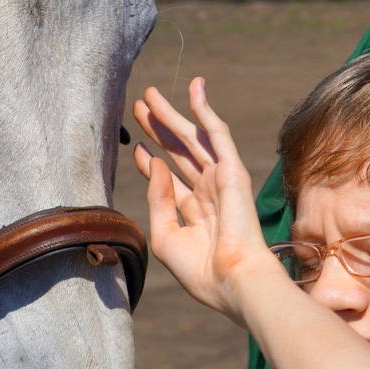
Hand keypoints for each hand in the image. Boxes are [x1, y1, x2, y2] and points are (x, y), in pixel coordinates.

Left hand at [132, 78, 280, 325]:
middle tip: (139, 107)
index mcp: (193, 214)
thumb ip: (157, 199)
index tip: (135, 146)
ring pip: (191, 138)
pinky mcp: (232, 170)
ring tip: (149, 96)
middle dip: (157, 130)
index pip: (169, 179)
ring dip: (171, 116)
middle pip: (177, 153)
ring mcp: (220, 180)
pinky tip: (194, 88)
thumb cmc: (201, 270)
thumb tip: (154, 161)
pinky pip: (217, 133)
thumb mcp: (165, 236)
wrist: (233, 280)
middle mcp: (207, 193)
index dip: (151, 161)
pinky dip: (205, 110)